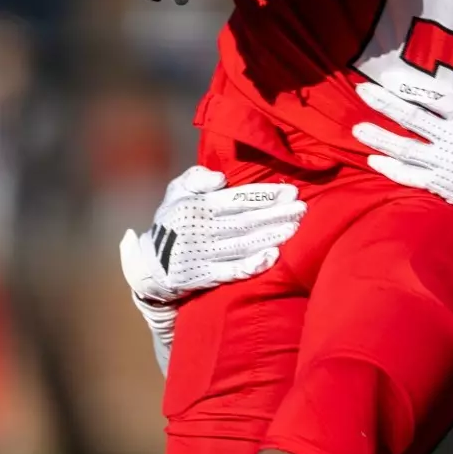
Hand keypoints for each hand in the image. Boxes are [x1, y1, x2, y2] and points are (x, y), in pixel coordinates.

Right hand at [119, 165, 306, 303]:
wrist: (150, 264)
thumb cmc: (172, 220)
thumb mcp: (176, 191)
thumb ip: (197, 178)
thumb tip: (221, 177)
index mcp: (198, 207)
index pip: (237, 200)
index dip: (265, 196)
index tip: (291, 192)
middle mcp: (202, 230)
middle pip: (246, 221)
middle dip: (276, 215)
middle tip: (302, 209)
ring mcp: (204, 255)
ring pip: (244, 244)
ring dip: (272, 236)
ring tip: (295, 228)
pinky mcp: (206, 276)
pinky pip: (232, 271)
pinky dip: (253, 264)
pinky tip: (273, 256)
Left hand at [351, 60, 452, 233]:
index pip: (435, 98)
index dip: (411, 87)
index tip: (389, 78)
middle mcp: (452, 140)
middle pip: (411, 118)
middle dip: (384, 104)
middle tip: (361, 92)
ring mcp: (443, 165)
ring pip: (404, 148)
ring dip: (379, 137)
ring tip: (358, 128)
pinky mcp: (441, 186)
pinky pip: (409, 176)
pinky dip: (390, 168)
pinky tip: (373, 160)